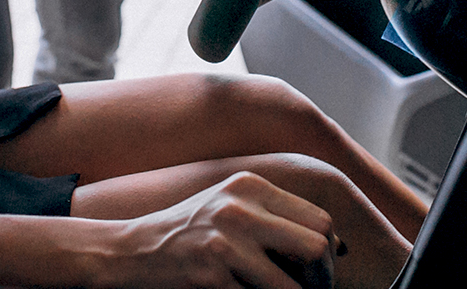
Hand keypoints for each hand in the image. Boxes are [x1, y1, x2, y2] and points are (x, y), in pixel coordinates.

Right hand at [106, 172, 332, 288]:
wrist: (132, 251)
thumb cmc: (189, 231)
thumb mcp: (230, 206)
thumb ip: (275, 215)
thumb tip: (334, 244)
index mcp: (249, 186)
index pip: (319, 220)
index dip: (329, 252)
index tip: (322, 270)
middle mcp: (239, 209)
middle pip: (316, 247)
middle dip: (322, 279)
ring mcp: (224, 244)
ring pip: (293, 287)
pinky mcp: (210, 278)